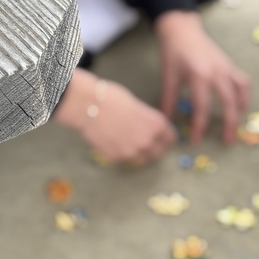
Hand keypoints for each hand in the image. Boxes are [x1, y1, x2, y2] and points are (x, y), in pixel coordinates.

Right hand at [53, 68, 175, 164]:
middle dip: (155, 148)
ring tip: (131, 144)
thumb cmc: (112, 98)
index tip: (162, 138)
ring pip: (143, 160)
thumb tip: (148, 129)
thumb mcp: (138, 106)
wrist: (89, 105)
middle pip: (159, 153)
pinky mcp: (117, 158)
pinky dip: (123, 154)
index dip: (165, 137)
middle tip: (146, 143)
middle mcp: (148, 141)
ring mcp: (132, 152)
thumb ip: (147, 121)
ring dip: (140, 154)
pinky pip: (125, 160)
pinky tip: (115, 143)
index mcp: (157, 125)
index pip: (170, 139)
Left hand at [155, 11, 249, 142]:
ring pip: (240, 91)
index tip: (195, 140)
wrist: (182, 29)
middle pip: (228, 102)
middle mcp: (216, 71)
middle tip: (227, 141)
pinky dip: (244, 95)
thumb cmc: (173, 52)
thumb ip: (168, 101)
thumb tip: (165, 123)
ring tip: (237, 124)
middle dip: (229, 124)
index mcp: (199, 75)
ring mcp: (226, 67)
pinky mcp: (229, 65)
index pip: (201, 107)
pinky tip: (240, 105)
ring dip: (241, 109)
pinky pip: (243, 82)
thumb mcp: (168, 77)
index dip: (199, 126)